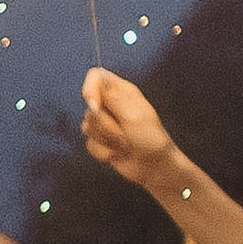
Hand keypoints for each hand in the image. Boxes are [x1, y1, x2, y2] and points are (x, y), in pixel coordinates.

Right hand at [78, 68, 185, 198]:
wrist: (155, 167)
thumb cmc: (151, 139)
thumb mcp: (134, 115)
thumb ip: (113, 97)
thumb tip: (98, 78)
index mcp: (122, 91)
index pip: (96, 76)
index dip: (90, 89)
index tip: (95, 106)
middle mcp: (111, 104)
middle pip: (89, 106)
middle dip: (104, 124)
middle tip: (123, 133)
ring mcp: (106, 123)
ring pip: (87, 126)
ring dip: (105, 139)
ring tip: (124, 144)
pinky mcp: (101, 141)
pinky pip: (89, 144)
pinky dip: (103, 152)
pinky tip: (118, 154)